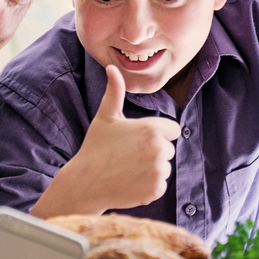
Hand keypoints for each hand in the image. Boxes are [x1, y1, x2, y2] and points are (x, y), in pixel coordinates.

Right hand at [34, 65, 180, 216]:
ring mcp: (158, 171)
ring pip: (165, 168)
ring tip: (128, 169)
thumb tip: (112, 68)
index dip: (157, 134)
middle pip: (169, 149)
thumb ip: (115, 92)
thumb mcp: (106, 117)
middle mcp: (158, 149)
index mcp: (151, 129)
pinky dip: (148, 186)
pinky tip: (130, 182)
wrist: (85, 183)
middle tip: (129, 156)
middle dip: (154, 152)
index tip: (138, 140)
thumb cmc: (95, 147)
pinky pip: (160, 185)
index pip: (172, 130)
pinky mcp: (156, 190)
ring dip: (152, 170)